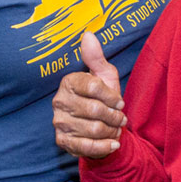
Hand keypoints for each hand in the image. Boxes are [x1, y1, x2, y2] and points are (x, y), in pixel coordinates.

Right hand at [52, 32, 124, 158]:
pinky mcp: (63, 142)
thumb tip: (88, 35)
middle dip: (115, 116)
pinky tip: (114, 143)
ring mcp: (59, 123)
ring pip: (94, 129)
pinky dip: (105, 146)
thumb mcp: (104, 77)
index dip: (112, 96)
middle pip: (95, 109)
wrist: (98, 129)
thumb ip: (96, 58)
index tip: (120, 102)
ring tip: (116, 129)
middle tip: (121, 118)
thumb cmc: (102, 99)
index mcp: (68, 82)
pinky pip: (87, 147)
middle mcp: (59, 102)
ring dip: (112, 131)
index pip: (94, 87)